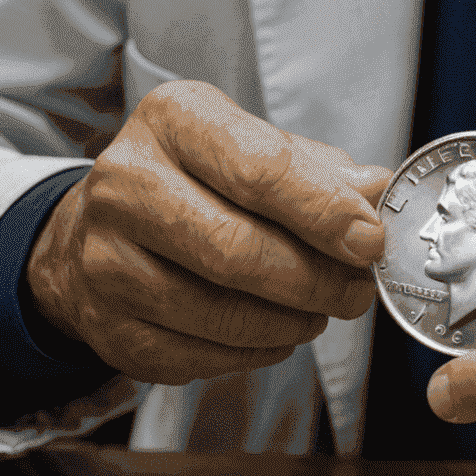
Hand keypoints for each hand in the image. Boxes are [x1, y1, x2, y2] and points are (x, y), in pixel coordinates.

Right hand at [27, 80, 391, 383]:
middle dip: (315, 279)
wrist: (100, 222)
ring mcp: (104, 258)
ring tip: (321, 310)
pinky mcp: (103, 323)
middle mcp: (126, 183)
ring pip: (217, 312)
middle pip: (237, 249)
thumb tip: (376, 189)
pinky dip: (251, 352)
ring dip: (289, 322)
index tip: (370, 240)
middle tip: (357, 290)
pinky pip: (194, 355)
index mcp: (173, 120)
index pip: (259, 169)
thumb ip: (315, 167)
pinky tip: (274, 332)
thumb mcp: (248, 143)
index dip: (324, 212)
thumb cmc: (190, 176)